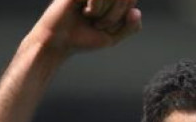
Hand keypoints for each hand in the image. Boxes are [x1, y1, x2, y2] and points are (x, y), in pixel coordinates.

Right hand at [27, 0, 141, 56]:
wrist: (59, 42)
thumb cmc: (83, 39)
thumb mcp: (112, 37)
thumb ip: (130, 27)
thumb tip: (136, 11)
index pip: (131, 0)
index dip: (125, 17)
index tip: (110, 27)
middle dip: (116, 17)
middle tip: (99, 25)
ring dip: (107, 15)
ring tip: (91, 20)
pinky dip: (96, 9)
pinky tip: (84, 12)